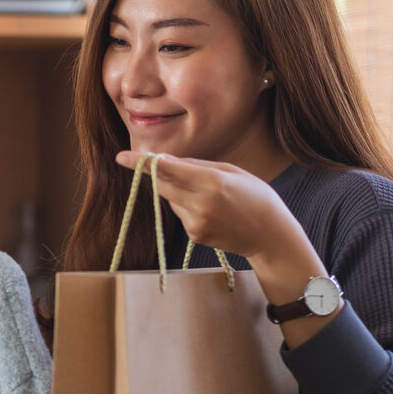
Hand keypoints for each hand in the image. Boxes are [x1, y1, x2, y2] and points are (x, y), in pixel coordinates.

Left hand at [116, 151, 337, 347]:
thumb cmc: (256, 196)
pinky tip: (210, 209)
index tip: (121, 157)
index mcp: (213, 183)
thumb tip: (167, 161)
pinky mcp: (194, 235)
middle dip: (153, 174)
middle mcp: (201, 204)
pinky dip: (186, 206)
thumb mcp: (232, 171)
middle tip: (141, 161)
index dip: (143, 164)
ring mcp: (196, 223)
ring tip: (207, 192)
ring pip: (171, 199)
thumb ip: (197, 166)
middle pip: (162, 185)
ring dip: (177, 191)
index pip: (169, 171)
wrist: (271, 236)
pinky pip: (180, 213)